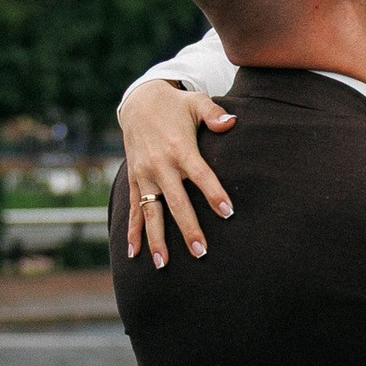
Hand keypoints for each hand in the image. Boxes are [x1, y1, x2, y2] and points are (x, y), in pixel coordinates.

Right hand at [119, 79, 236, 265]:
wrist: (138, 101)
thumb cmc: (175, 105)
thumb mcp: (196, 103)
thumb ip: (214, 113)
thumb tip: (232, 123)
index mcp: (180, 148)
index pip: (201, 175)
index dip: (214, 193)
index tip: (227, 212)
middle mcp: (160, 165)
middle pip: (176, 202)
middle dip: (188, 228)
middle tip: (200, 251)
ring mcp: (144, 175)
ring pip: (151, 212)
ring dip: (157, 238)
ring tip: (164, 263)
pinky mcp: (134, 179)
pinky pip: (133, 208)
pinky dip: (133, 231)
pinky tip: (135, 253)